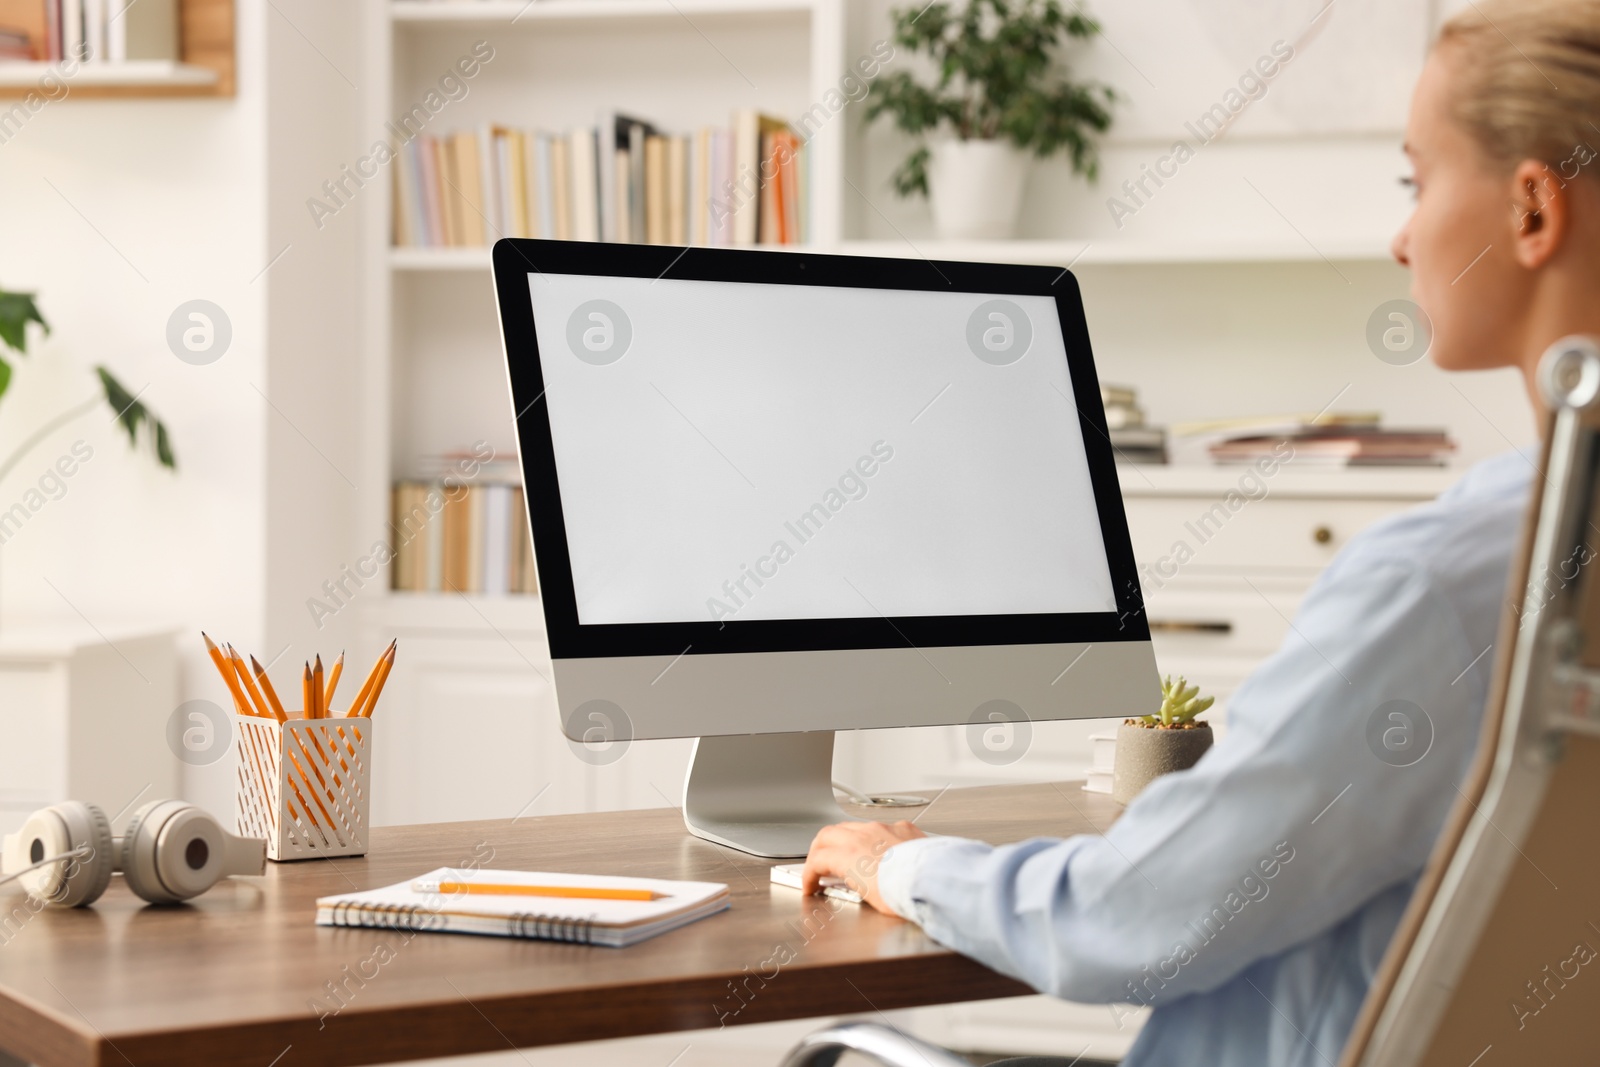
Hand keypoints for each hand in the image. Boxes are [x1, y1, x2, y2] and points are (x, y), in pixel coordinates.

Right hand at [802, 819, 925, 914]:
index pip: (817, 859)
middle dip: (818, 850)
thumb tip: (852, 887)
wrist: (935, 881)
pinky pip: (880, 826)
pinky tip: (879, 847)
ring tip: (846, 854)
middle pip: (827, 835)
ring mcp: (883, 828)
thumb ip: (854, 886)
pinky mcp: (903, 828)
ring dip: (843, 839)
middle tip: (818, 864)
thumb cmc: (905, 893)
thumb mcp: (870, 899)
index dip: (809, 874)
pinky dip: (872, 836)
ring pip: (852, 826)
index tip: (810, 884)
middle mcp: (863, 835)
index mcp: (849, 855)